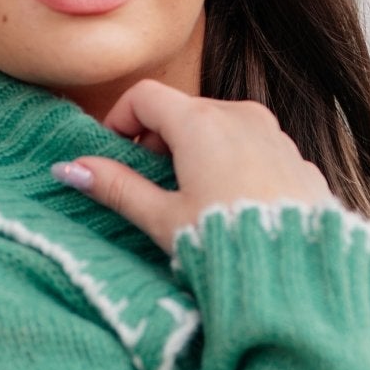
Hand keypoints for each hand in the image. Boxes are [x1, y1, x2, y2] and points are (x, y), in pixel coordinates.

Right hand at [51, 80, 335, 256]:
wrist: (297, 273)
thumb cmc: (227, 243)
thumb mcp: (163, 219)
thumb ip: (117, 188)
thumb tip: (71, 169)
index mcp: (200, 122)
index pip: (145, 97)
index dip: (120, 121)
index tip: (114, 155)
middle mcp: (241, 115)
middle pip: (185, 111)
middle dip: (160, 141)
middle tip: (149, 185)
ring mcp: (274, 135)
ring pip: (222, 128)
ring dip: (198, 152)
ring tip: (192, 199)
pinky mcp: (296, 159)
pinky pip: (254, 150)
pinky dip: (233, 165)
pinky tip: (231, 205)